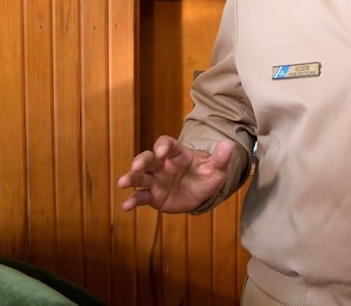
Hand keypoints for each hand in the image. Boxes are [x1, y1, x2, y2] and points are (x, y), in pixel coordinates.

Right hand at [117, 136, 234, 212]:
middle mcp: (163, 165)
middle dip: (141, 161)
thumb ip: (221, 158)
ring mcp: (156, 180)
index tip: (161, 150)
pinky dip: (132, 200)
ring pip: (140, 177)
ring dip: (131, 178)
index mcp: (178, 154)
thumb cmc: (207, 175)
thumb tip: (229, 145)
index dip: (163, 146)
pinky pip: (141, 197)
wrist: (201, 192)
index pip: (167, 145)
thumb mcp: (217, 168)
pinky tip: (125, 206)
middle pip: (149, 159)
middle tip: (136, 166)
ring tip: (122, 183)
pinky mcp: (153, 196)